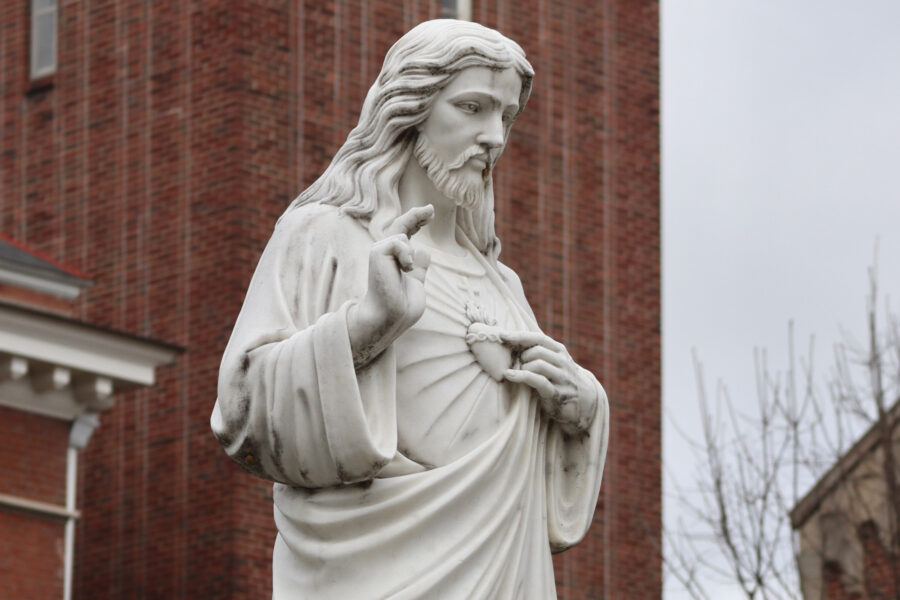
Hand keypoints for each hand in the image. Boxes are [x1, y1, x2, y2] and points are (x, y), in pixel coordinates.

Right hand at [348, 205, 433, 367]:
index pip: (405, 234)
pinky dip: (406, 253)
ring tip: (407, 270)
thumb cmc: (402, 307)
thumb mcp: (416, 281)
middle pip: (400, 226)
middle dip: (415, 215)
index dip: (416, 221)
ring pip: (402, 236)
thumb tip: (423, 250)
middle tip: (431, 209)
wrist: (392, 318)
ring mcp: (379, 252)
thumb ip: (418, 267)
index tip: (430, 214)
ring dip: (410, 252)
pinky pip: (398, 241)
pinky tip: (404, 268)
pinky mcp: (376, 253)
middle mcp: (385, 254)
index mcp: (395, 260)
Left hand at [500, 331, 597, 433]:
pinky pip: (538, 381)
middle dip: (521, 355)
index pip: (538, 338)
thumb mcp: (555, 362)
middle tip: (514, 364)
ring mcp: (562, 377)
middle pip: (537, 350)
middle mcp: (563, 362)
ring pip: (538, 364)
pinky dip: (521, 376)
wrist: (584, 403)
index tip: (502, 335)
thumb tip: (513, 340)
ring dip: (522, 367)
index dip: (519, 335)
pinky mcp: (557, 393)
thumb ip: (540, 352)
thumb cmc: (561, 379)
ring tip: (516, 373)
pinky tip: (509, 375)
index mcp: (560, 351)